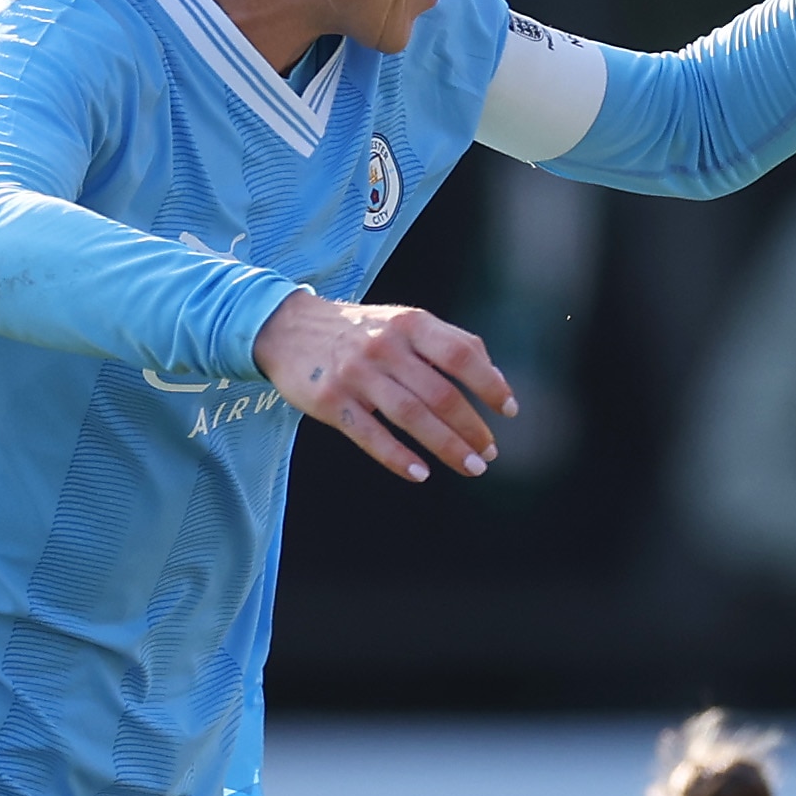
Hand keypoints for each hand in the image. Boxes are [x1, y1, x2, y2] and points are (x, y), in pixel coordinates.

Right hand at [256, 292, 514, 483]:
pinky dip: (398, 457)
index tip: (509, 410)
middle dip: (471, 427)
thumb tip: (495, 376)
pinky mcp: (330, 401)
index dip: (490, 384)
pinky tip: (421, 474)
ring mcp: (355, 374)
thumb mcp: (403, 322)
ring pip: (411, 416)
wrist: (286, 328)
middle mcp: (384, 346)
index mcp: (410, 323)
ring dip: (446, 446)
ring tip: (471, 467)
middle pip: (440, 393)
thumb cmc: (359, 330)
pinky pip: (370, 435)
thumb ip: (448, 342)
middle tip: (489, 452)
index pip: (461, 354)